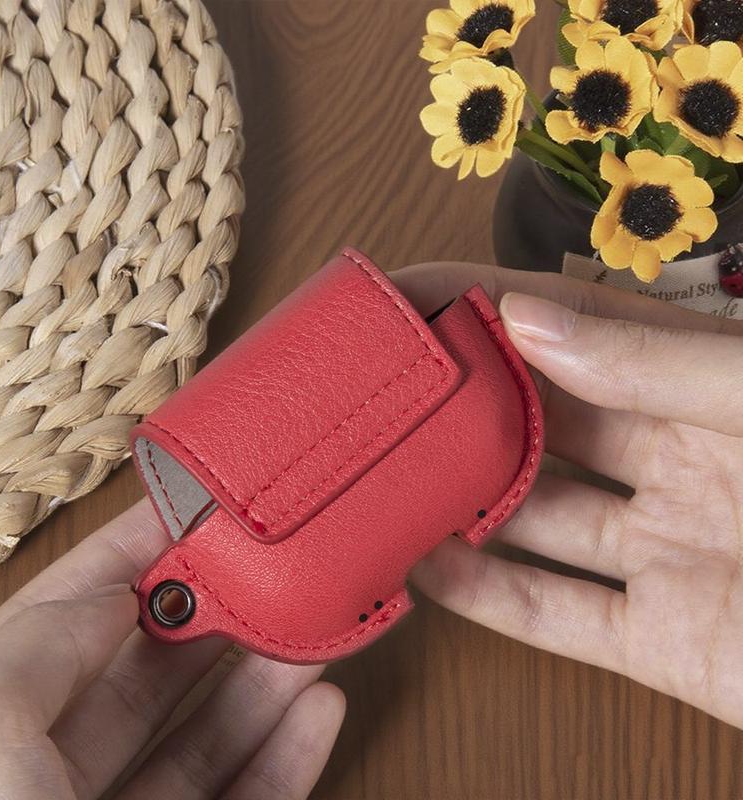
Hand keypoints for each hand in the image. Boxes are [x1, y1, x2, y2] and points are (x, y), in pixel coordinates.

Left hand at [0, 502, 343, 799]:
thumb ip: (34, 651)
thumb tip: (104, 597)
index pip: (57, 621)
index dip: (121, 558)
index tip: (185, 509)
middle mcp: (43, 784)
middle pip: (141, 672)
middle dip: (208, 613)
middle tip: (263, 569)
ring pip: (198, 735)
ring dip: (258, 678)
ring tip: (307, 629)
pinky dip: (282, 755)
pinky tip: (317, 709)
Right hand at [396, 261, 742, 729]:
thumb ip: (654, 361)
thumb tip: (525, 319)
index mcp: (708, 386)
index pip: (575, 329)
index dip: (490, 306)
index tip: (412, 297)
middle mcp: (675, 462)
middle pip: (539, 424)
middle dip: (460, 403)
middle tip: (380, 391)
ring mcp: (663, 551)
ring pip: (534, 522)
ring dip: (459, 501)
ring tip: (383, 475)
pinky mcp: (660, 640)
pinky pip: (556, 616)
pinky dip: (486, 598)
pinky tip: (424, 567)